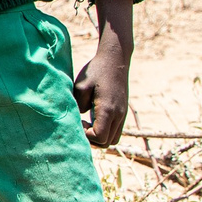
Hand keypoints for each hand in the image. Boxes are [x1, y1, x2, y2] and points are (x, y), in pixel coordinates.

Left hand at [72, 0, 133, 147]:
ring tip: (88, 123)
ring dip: (100, 137)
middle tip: (82, 125)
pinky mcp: (123, 112)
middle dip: (93, 140)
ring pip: (113, 139)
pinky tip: (94, 118)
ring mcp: (123, 114)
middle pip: (107, 142)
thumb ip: (78, 105)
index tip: (79, 123)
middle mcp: (119, 115)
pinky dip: (105, 131)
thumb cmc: (96, 70)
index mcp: (108, 110)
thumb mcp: (80, 86)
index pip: (100, 137)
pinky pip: (116, 131)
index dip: (87, 136)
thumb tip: (78, 119)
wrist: (116, 59)